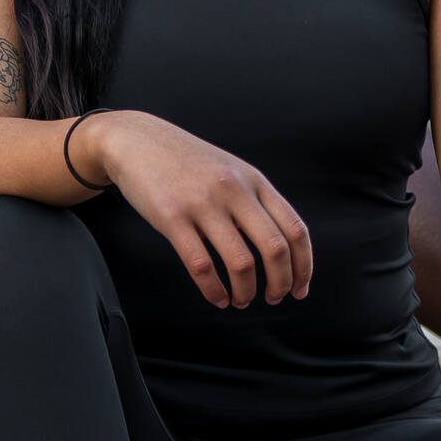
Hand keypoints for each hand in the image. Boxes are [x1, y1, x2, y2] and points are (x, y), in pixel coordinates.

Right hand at [85, 111, 312, 309]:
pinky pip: (201, 266)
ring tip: (241, 300)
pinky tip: (217, 297)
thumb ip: (255, 201)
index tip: (300, 288)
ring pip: (240, 262)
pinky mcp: (172, 218)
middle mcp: (234, 190)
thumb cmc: (187, 162)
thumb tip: (278, 248)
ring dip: (246, 291)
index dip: (303, 266)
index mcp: (254, 181)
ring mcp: (203, 204)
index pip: (294, 229)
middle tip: (274, 299)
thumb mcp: (231, 171)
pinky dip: (214, 290)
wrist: (137, 140)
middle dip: (280, 283)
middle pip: (275, 249)